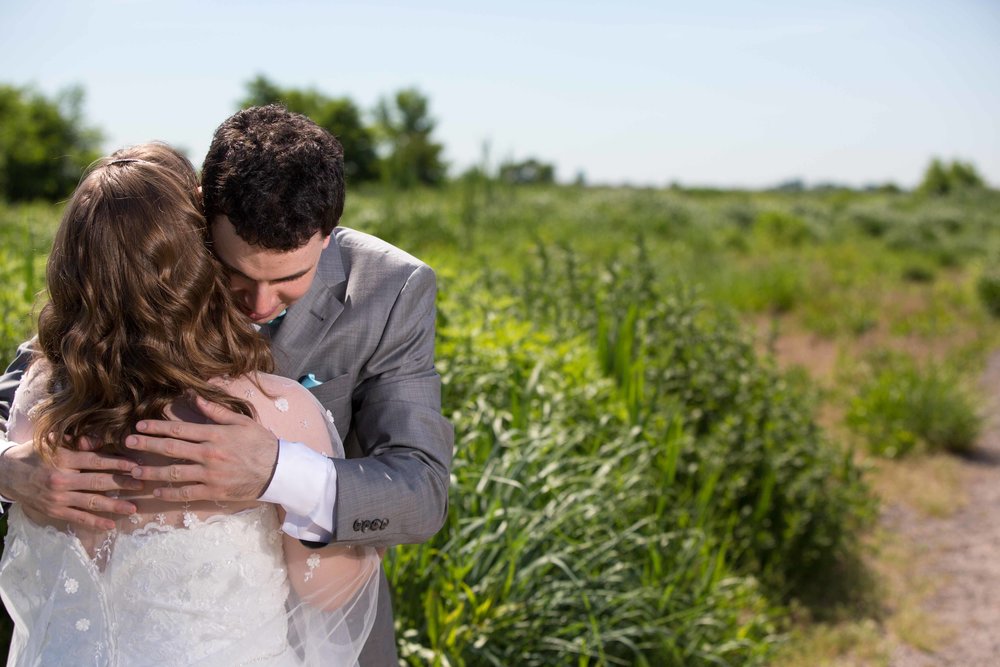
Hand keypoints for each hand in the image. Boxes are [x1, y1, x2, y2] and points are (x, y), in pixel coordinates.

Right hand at [0, 441, 141, 530]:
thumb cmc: (33, 454)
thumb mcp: (51, 442)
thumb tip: (99, 441)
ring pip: (91, 502)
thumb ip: (76, 441)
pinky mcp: (54, 511)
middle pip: (98, 481)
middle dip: (123, 483)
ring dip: (114, 505)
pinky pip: (78, 518)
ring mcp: (58, 498)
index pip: (96, 461)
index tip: (136, 464)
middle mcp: (61, 479)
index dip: (118, 463)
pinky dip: (95, 522)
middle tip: (143, 483)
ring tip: (133, 508)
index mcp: (63, 459)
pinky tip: (111, 524)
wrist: (6, 475)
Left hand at [126, 396, 278, 502]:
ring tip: (134, 470)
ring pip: (173, 472)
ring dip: (151, 471)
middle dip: (147, 445)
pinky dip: (169, 493)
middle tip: (127, 442)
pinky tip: (156, 491)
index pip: (179, 429)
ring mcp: (210, 474)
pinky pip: (186, 493)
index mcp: (214, 434)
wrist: (278, 470)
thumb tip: (195, 397)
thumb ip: (216, 411)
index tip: (140, 425)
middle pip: (171, 448)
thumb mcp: (241, 422)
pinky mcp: (213, 491)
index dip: (157, 427)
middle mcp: (208, 453)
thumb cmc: (261, 443)